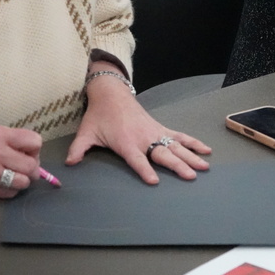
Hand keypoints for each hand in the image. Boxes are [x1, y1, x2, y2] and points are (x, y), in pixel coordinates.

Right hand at [0, 126, 41, 197]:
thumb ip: (15, 140)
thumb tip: (34, 153)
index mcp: (1, 135)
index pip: (35, 142)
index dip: (35, 149)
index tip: (29, 153)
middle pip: (32, 166)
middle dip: (32, 169)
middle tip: (24, 168)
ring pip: (23, 182)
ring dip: (23, 181)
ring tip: (15, 176)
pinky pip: (10, 193)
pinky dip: (11, 190)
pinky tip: (4, 184)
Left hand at [66, 73, 211, 183]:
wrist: (112, 93)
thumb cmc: (99, 115)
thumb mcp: (86, 132)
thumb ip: (78, 149)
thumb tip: (69, 163)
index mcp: (126, 142)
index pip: (136, 159)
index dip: (144, 170)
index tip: (154, 181)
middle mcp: (143, 137)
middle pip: (163, 154)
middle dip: (178, 165)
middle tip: (190, 176)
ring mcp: (155, 132)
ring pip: (176, 146)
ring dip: (191, 156)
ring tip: (204, 167)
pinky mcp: (160, 128)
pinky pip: (180, 136)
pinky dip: (193, 142)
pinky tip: (206, 150)